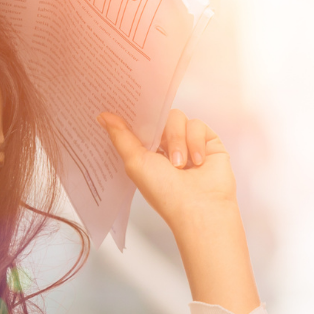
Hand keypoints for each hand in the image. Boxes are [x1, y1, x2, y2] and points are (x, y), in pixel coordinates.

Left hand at [97, 109, 236, 226]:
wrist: (200, 208)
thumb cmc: (166, 193)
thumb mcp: (135, 164)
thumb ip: (121, 138)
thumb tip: (104, 116)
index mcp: (148, 154)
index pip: (141, 126)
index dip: (135, 117)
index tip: (127, 105)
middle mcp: (168, 148)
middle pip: (160, 118)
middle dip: (159, 132)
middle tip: (158, 148)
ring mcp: (189, 144)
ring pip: (178, 119)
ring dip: (177, 141)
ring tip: (180, 165)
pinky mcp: (209, 143)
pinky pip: (198, 126)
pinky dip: (196, 142)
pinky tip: (198, 162)